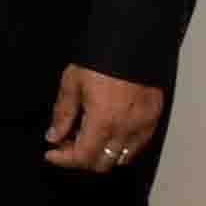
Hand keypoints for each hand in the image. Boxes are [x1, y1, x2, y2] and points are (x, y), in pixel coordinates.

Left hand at [42, 64, 163, 172]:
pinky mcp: (154, 118)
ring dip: (102, 155)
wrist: (132, 41)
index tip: (52, 153)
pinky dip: (122, 147)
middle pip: (102, 164)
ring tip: (89, 139)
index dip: (63, 159)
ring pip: (122, 158)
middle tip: (68, 144)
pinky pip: (138, 145)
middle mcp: (125, 129)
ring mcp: (143, 126)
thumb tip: (54, 136)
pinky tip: (110, 133)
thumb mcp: (72, 83)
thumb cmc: (100, 59)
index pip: (82, 157)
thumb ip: (63, 114)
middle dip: (81, 159)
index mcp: (103, 121)